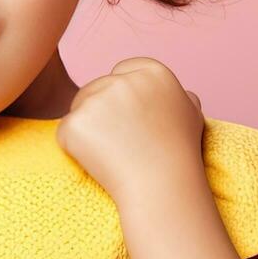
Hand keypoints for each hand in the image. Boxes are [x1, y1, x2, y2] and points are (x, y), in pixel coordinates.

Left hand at [56, 56, 206, 197]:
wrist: (162, 187)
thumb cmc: (178, 156)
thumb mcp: (192, 118)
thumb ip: (182, 99)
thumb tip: (183, 94)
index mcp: (152, 72)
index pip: (121, 71)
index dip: (123, 97)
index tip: (133, 121)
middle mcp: (123, 80)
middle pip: (95, 88)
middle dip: (102, 112)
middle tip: (123, 142)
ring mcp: (97, 100)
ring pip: (78, 108)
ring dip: (89, 129)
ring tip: (115, 152)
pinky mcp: (76, 122)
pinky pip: (66, 132)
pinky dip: (75, 148)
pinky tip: (100, 161)